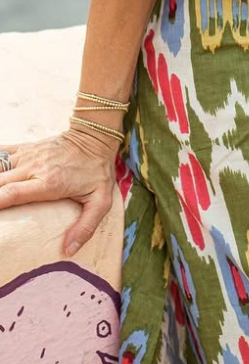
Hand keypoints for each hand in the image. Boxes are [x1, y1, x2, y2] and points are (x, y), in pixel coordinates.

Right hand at [0, 130, 117, 257]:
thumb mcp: (101, 201)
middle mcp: (34, 167)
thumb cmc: (97, 170)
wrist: (95, 136)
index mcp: (49, 182)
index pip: (12, 193)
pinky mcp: (26, 148)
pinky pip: (2, 151)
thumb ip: (86, 226)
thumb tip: (68, 250)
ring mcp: (28, 155)